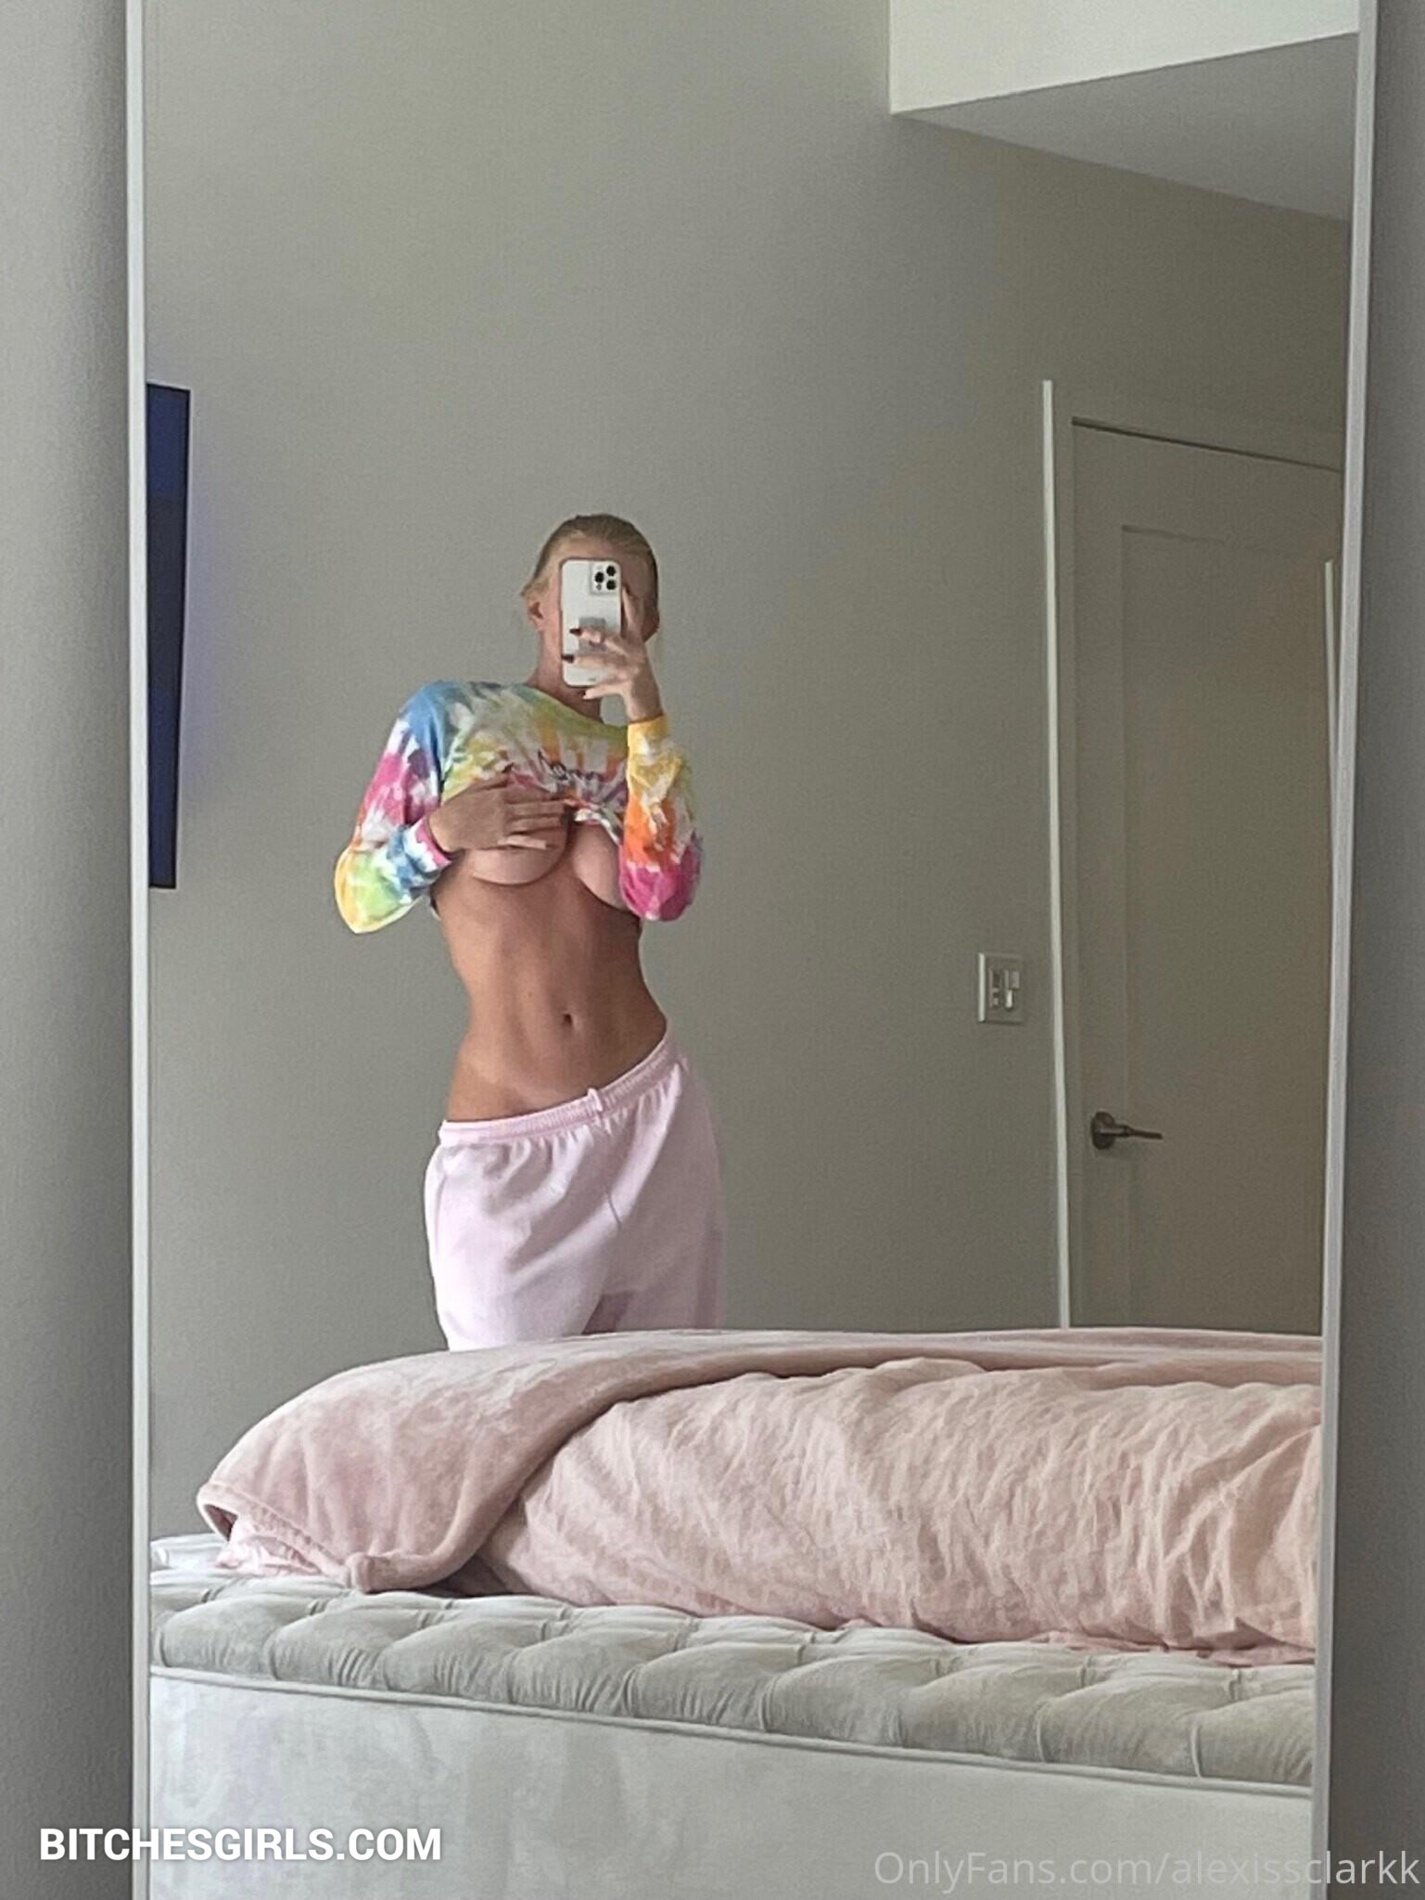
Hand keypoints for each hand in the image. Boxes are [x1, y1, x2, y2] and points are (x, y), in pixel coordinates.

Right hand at [428, 773, 569, 854]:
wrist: (446, 828)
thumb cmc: (458, 807)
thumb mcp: (474, 787)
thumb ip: (493, 781)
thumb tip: (509, 772)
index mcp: (499, 795)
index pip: (525, 793)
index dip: (541, 793)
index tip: (553, 793)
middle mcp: (505, 810)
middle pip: (533, 807)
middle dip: (551, 806)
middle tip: (567, 804)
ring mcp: (505, 826)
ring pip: (532, 822)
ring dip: (549, 820)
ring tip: (563, 818)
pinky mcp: (502, 841)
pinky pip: (523, 842)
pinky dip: (538, 843)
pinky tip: (551, 844)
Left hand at [576, 592, 662, 720]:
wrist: (649, 708)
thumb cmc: (634, 681)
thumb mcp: (626, 658)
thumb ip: (612, 644)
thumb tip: (588, 631)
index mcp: (636, 644)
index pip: (633, 617)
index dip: (628, 601)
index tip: (621, 586)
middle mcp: (636, 654)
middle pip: (612, 638)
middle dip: (593, 633)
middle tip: (576, 629)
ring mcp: (633, 670)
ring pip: (606, 662)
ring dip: (586, 660)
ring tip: (570, 659)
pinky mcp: (629, 687)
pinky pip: (608, 686)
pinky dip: (596, 689)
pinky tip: (585, 691)